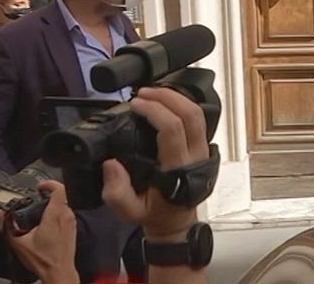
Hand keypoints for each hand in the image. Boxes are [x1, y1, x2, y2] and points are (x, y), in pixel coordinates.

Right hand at [0, 181, 78, 283]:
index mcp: (55, 215)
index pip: (59, 189)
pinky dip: (55, 215)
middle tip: (34, 201)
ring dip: (51, 207)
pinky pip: (65, 215)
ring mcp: (72, 222)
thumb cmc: (42, 259)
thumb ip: (7, 226)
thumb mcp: (19, 242)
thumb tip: (0, 214)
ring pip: (62, 206)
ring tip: (37, 215)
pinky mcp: (73, 228)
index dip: (49, 184)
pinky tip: (45, 225)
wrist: (59, 271)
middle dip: (46, 197)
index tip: (39, 187)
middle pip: (59, 197)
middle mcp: (66, 216)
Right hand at [101, 87, 208, 241]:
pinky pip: (197, 119)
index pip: (173, 129)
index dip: (155, 110)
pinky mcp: (202, 146)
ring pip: (198, 114)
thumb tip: (111, 164)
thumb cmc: (154, 213)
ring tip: (152, 93)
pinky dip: (181, 105)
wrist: (176, 221)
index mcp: (177, 169)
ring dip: (175, 98)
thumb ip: (116, 192)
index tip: (136, 104)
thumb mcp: (128, 211)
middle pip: (191, 114)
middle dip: (167, 96)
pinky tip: (164, 103)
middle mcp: (195, 156)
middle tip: (143, 92)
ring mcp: (202, 150)